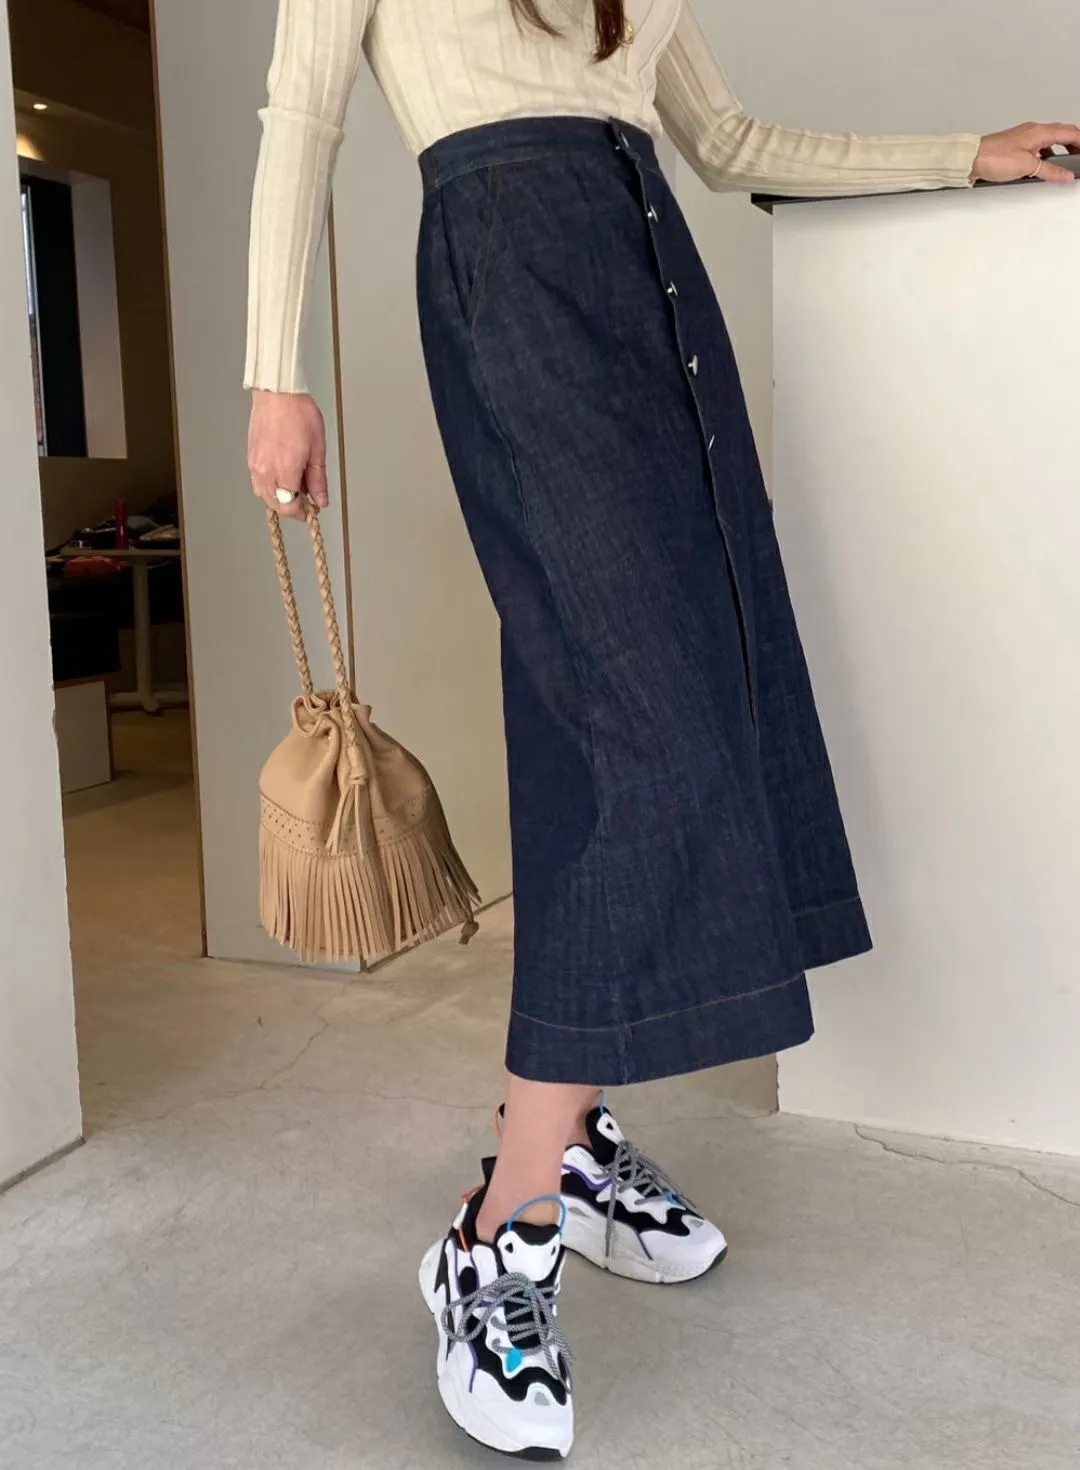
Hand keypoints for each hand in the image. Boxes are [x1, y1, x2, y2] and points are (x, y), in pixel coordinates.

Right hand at [247, 390, 329, 519]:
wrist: (277, 393)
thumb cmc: (298, 414)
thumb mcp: (317, 449)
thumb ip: (318, 479)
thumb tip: (320, 500)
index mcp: (285, 471)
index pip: (290, 507)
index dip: (302, 513)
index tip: (312, 510)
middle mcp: (266, 471)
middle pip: (276, 505)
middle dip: (291, 507)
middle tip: (306, 500)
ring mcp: (255, 465)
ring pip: (264, 495)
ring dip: (279, 498)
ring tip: (295, 486)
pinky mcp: (250, 457)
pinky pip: (257, 482)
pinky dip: (269, 487)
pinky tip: (281, 476)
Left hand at [973, 122, 1079, 184]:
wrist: (971, 159)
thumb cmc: (993, 157)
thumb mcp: (1027, 166)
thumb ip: (1049, 171)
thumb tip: (1065, 175)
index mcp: (1040, 131)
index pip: (1070, 133)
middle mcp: (1033, 130)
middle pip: (1062, 133)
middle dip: (1075, 143)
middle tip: (1079, 155)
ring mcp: (1024, 136)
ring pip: (1050, 139)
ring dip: (1061, 148)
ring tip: (1066, 160)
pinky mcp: (1015, 144)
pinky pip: (1038, 145)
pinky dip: (1046, 153)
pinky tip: (1043, 164)